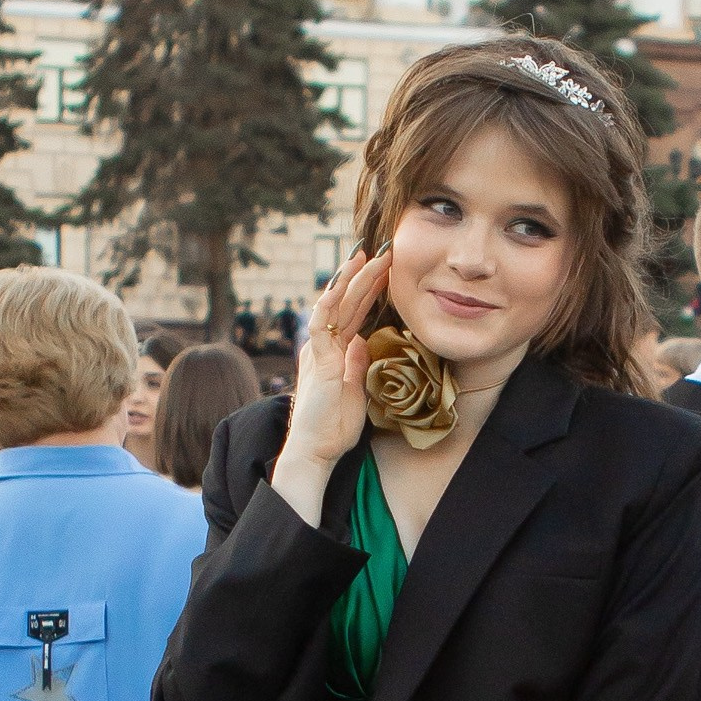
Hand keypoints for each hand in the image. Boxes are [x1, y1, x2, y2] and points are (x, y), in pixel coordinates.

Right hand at [273, 249, 389, 516]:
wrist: (315, 449)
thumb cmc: (333, 427)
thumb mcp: (356, 391)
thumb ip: (358, 365)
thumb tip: (364, 341)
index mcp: (334, 352)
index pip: (354, 313)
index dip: (368, 290)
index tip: (385, 268)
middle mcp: (324, 346)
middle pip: (346, 302)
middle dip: (363, 275)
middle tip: (383, 250)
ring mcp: (318, 350)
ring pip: (333, 305)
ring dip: (350, 280)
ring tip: (367, 256)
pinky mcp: (317, 360)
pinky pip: (322, 323)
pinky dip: (332, 301)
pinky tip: (344, 283)